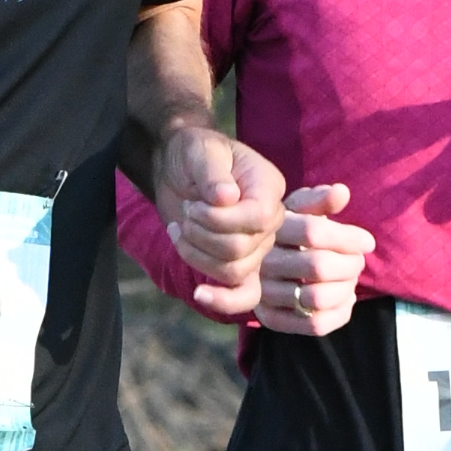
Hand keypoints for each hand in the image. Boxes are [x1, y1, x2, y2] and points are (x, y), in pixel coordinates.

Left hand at [156, 117, 285, 316]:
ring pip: (232, 271)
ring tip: (180, 229)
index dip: (220, 220)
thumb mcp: (201, 151)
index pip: (260, 219)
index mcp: (269, 189)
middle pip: (241, 249)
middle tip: (186, 211)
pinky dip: (221, 300)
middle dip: (201, 235)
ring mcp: (257, 246)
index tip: (194, 203)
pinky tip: (200, 293)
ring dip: (195, 253)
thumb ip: (213, 172)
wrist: (179, 169)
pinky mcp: (238, 264)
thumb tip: (225, 198)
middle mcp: (271, 222)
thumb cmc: (194, 154)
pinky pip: (244, 296)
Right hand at [256, 184, 374, 335]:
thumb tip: (341, 192)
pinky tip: (345, 299)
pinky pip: (314, 325)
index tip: (368, 242)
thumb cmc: (289, 231)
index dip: (348, 238)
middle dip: (351, 264)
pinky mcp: (271, 320)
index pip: (314, 232)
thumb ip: (319, 199)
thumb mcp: (299, 209)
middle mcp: (263, 264)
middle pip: (318, 267)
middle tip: (359, 261)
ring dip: (346, 289)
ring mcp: (264, 294)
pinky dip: (339, 313)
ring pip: (318, 298)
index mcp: (272, 231)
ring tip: (351, 279)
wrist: (257, 262)